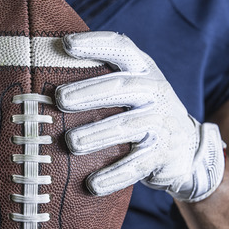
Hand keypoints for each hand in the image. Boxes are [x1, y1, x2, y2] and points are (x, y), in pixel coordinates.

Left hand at [54, 32, 224, 201]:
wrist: (188, 148)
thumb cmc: (141, 111)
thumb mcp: (130, 87)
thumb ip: (99, 76)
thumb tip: (40, 61)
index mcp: (142, 69)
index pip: (121, 49)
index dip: (95, 44)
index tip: (66, 44)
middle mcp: (155, 91)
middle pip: (122, 87)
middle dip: (90, 92)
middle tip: (60, 99)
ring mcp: (162, 123)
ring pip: (128, 127)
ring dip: (98, 134)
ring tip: (71, 143)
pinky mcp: (164, 154)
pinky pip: (137, 165)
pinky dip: (115, 176)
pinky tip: (92, 185)